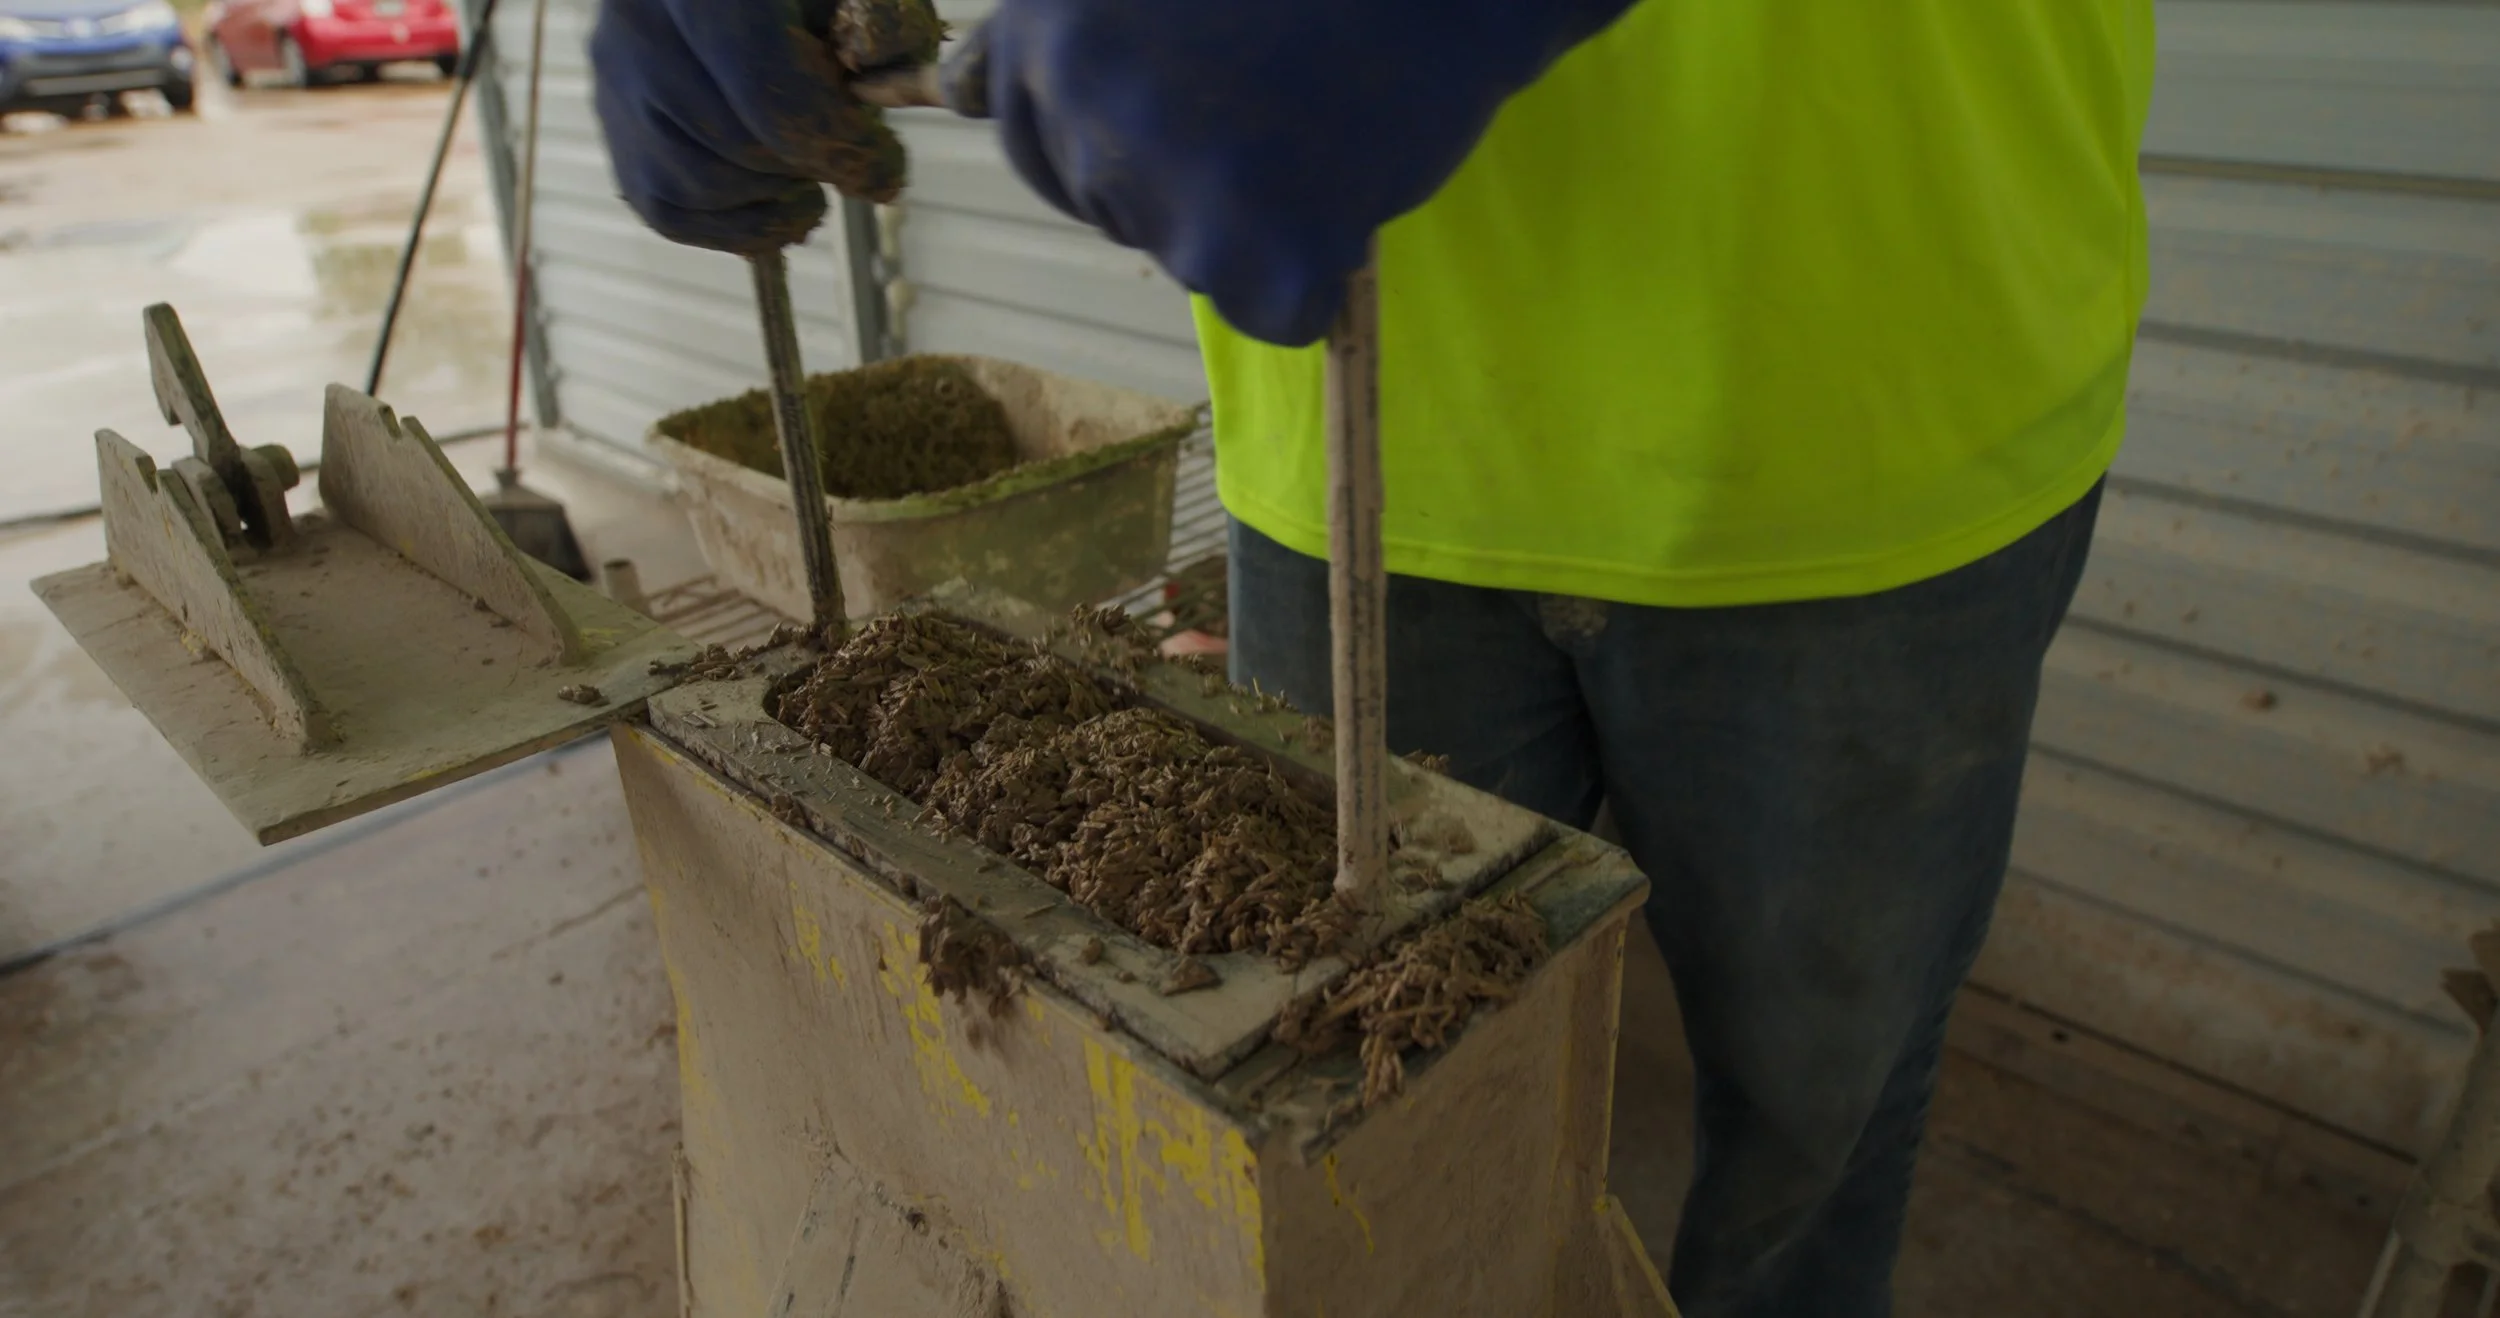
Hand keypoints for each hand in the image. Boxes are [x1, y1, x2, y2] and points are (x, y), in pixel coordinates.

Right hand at [588, 0, 940, 254]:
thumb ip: (880, 29)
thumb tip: (879, 88)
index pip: (766, 91)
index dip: (837, 146)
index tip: (885, 170)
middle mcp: (640, 28)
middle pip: (738, 144)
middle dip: (810, 166)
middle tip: (849, 158)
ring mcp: (616, 84)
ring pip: (702, 186)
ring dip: (775, 196)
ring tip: (811, 170)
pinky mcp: (615, 132)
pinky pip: (671, 213)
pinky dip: (738, 226)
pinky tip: (780, 203)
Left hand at [958, 0, 1638, 345]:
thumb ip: (1050, 36)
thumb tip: (953, 93)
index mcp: (1049, 28)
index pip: (1028, 139)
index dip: (1117, 131)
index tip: (1184, 102)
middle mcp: (1085, 106)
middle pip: (1111, 207)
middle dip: (1184, 177)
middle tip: (1269, 98)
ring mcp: (1168, 189)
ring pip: (1192, 261)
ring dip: (1254, 222)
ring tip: (1315, 123)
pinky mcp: (1258, 257)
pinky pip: (1269, 312)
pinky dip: (1312, 277)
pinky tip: (1346, 184)